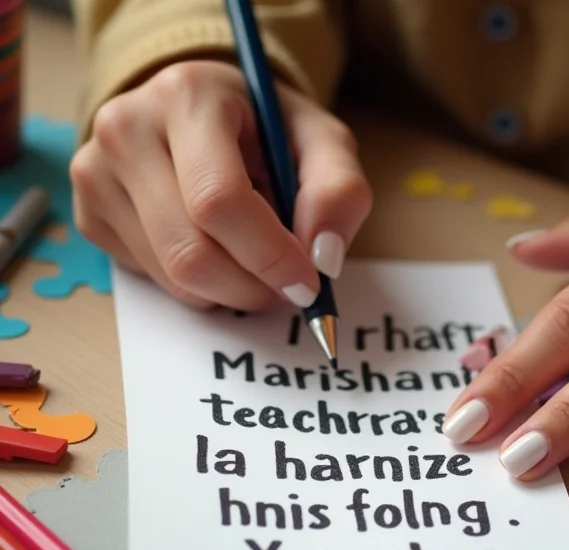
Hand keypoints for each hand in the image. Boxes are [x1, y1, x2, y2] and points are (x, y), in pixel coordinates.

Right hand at [71, 61, 371, 309]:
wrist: (201, 113)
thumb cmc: (264, 129)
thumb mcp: (321, 142)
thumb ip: (339, 191)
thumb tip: (322, 259)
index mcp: (187, 97)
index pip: (219, 201)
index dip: (270, 256)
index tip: (307, 283)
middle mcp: (126, 130)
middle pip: (191, 253)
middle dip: (252, 288)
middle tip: (286, 288)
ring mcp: (96, 174)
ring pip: (173, 278)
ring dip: (230, 292)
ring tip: (255, 261)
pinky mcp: (90, 215)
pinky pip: (155, 281)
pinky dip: (200, 287)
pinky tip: (215, 249)